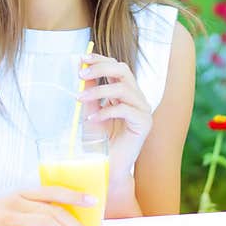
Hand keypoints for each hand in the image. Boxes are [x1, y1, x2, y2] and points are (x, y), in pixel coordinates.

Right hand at [0, 187, 94, 225]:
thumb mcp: (4, 210)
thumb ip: (26, 215)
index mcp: (18, 194)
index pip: (52, 191)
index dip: (74, 196)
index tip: (93, 201)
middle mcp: (15, 202)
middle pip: (54, 210)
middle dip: (76, 225)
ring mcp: (7, 216)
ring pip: (46, 223)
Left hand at [76, 52, 151, 180]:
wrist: (107, 166)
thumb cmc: (100, 141)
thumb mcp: (90, 110)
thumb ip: (89, 90)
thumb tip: (81, 68)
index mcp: (126, 92)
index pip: (117, 67)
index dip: (100, 60)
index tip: (82, 58)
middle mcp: (137, 98)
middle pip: (123, 70)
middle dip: (101, 68)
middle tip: (80, 74)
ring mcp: (143, 110)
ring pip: (123, 89)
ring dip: (98, 91)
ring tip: (80, 99)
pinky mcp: (145, 123)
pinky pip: (125, 109)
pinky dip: (105, 112)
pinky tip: (91, 119)